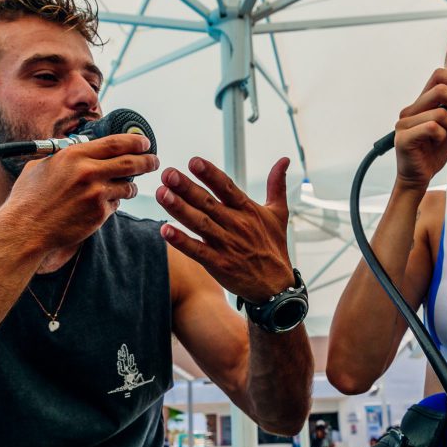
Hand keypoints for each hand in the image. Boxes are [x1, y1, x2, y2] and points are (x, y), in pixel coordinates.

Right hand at [4, 134, 158, 248]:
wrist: (26, 227)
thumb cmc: (30, 197)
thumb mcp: (43, 165)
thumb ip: (65, 156)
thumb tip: (78, 149)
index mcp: (75, 155)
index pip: (116, 143)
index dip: (135, 142)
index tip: (144, 142)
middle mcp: (89, 172)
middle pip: (130, 163)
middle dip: (147, 161)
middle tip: (154, 161)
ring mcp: (96, 194)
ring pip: (126, 186)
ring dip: (131, 186)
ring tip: (130, 186)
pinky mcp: (99, 214)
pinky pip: (115, 205)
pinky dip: (114, 202)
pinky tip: (106, 203)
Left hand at [156, 157, 294, 300]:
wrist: (276, 286)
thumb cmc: (274, 247)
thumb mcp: (278, 214)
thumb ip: (277, 185)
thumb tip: (284, 160)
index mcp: (248, 210)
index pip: (227, 188)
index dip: (210, 174)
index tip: (193, 161)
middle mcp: (236, 225)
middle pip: (208, 203)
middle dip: (187, 188)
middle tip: (168, 174)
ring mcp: (227, 245)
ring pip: (200, 224)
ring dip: (179, 209)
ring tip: (162, 194)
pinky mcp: (219, 264)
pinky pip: (197, 251)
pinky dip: (181, 241)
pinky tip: (165, 230)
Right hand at [394, 69, 446, 190]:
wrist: (418, 178)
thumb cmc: (434, 152)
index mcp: (421, 104)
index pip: (437, 77)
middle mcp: (410, 111)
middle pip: (439, 89)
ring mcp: (404, 123)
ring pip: (440, 113)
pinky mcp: (403, 137)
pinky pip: (433, 127)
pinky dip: (443, 136)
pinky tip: (438, 144)